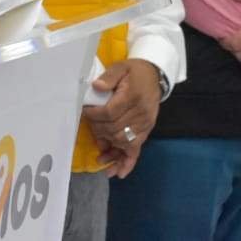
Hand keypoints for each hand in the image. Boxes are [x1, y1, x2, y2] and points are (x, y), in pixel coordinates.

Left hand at [83, 59, 163, 177]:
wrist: (154, 76)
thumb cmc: (134, 71)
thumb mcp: (121, 66)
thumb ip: (109, 76)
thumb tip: (97, 86)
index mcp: (132, 96)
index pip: (110, 112)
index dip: (95, 115)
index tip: (85, 112)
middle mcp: (140, 114)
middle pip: (115, 129)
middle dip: (99, 132)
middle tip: (90, 128)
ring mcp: (144, 125)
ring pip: (124, 143)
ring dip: (110, 151)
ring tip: (99, 159)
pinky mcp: (146, 131)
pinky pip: (136, 150)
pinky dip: (127, 163)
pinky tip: (118, 173)